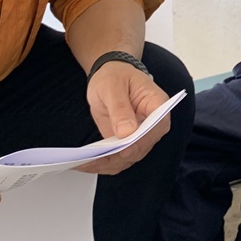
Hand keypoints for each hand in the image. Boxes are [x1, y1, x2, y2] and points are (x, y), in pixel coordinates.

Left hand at [80, 60, 170, 174]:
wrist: (112, 77)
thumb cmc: (116, 76)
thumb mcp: (113, 86)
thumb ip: (120, 108)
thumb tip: (127, 132)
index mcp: (158, 106)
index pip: (154, 129)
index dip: (139, 142)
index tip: (121, 150)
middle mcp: (153, 126)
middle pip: (139, 149)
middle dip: (115, 157)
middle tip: (90, 159)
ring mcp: (141, 138)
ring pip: (127, 159)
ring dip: (105, 164)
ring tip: (82, 163)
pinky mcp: (127, 145)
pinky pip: (117, 159)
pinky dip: (101, 164)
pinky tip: (84, 163)